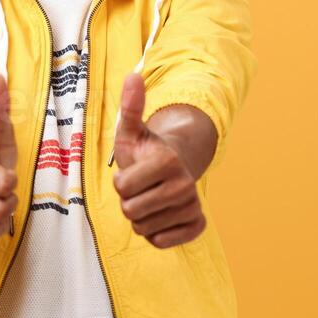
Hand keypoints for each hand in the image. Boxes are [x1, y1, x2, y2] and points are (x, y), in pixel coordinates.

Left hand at [111, 74, 205, 248]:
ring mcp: (193, 206)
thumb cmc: (146, 151)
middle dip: (128, 201)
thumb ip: (130, 106)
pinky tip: (161, 216)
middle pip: (131, 211)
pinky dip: (155, 233)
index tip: (133, 172)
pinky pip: (161, 242)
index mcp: (167, 161)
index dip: (120, 183)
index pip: (121, 188)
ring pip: (143, 228)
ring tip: (150, 199)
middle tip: (141, 188)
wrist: (174, 170)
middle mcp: (185, 184)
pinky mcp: (197, 226)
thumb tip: (133, 75)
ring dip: (140, 217)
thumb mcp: (131, 130)